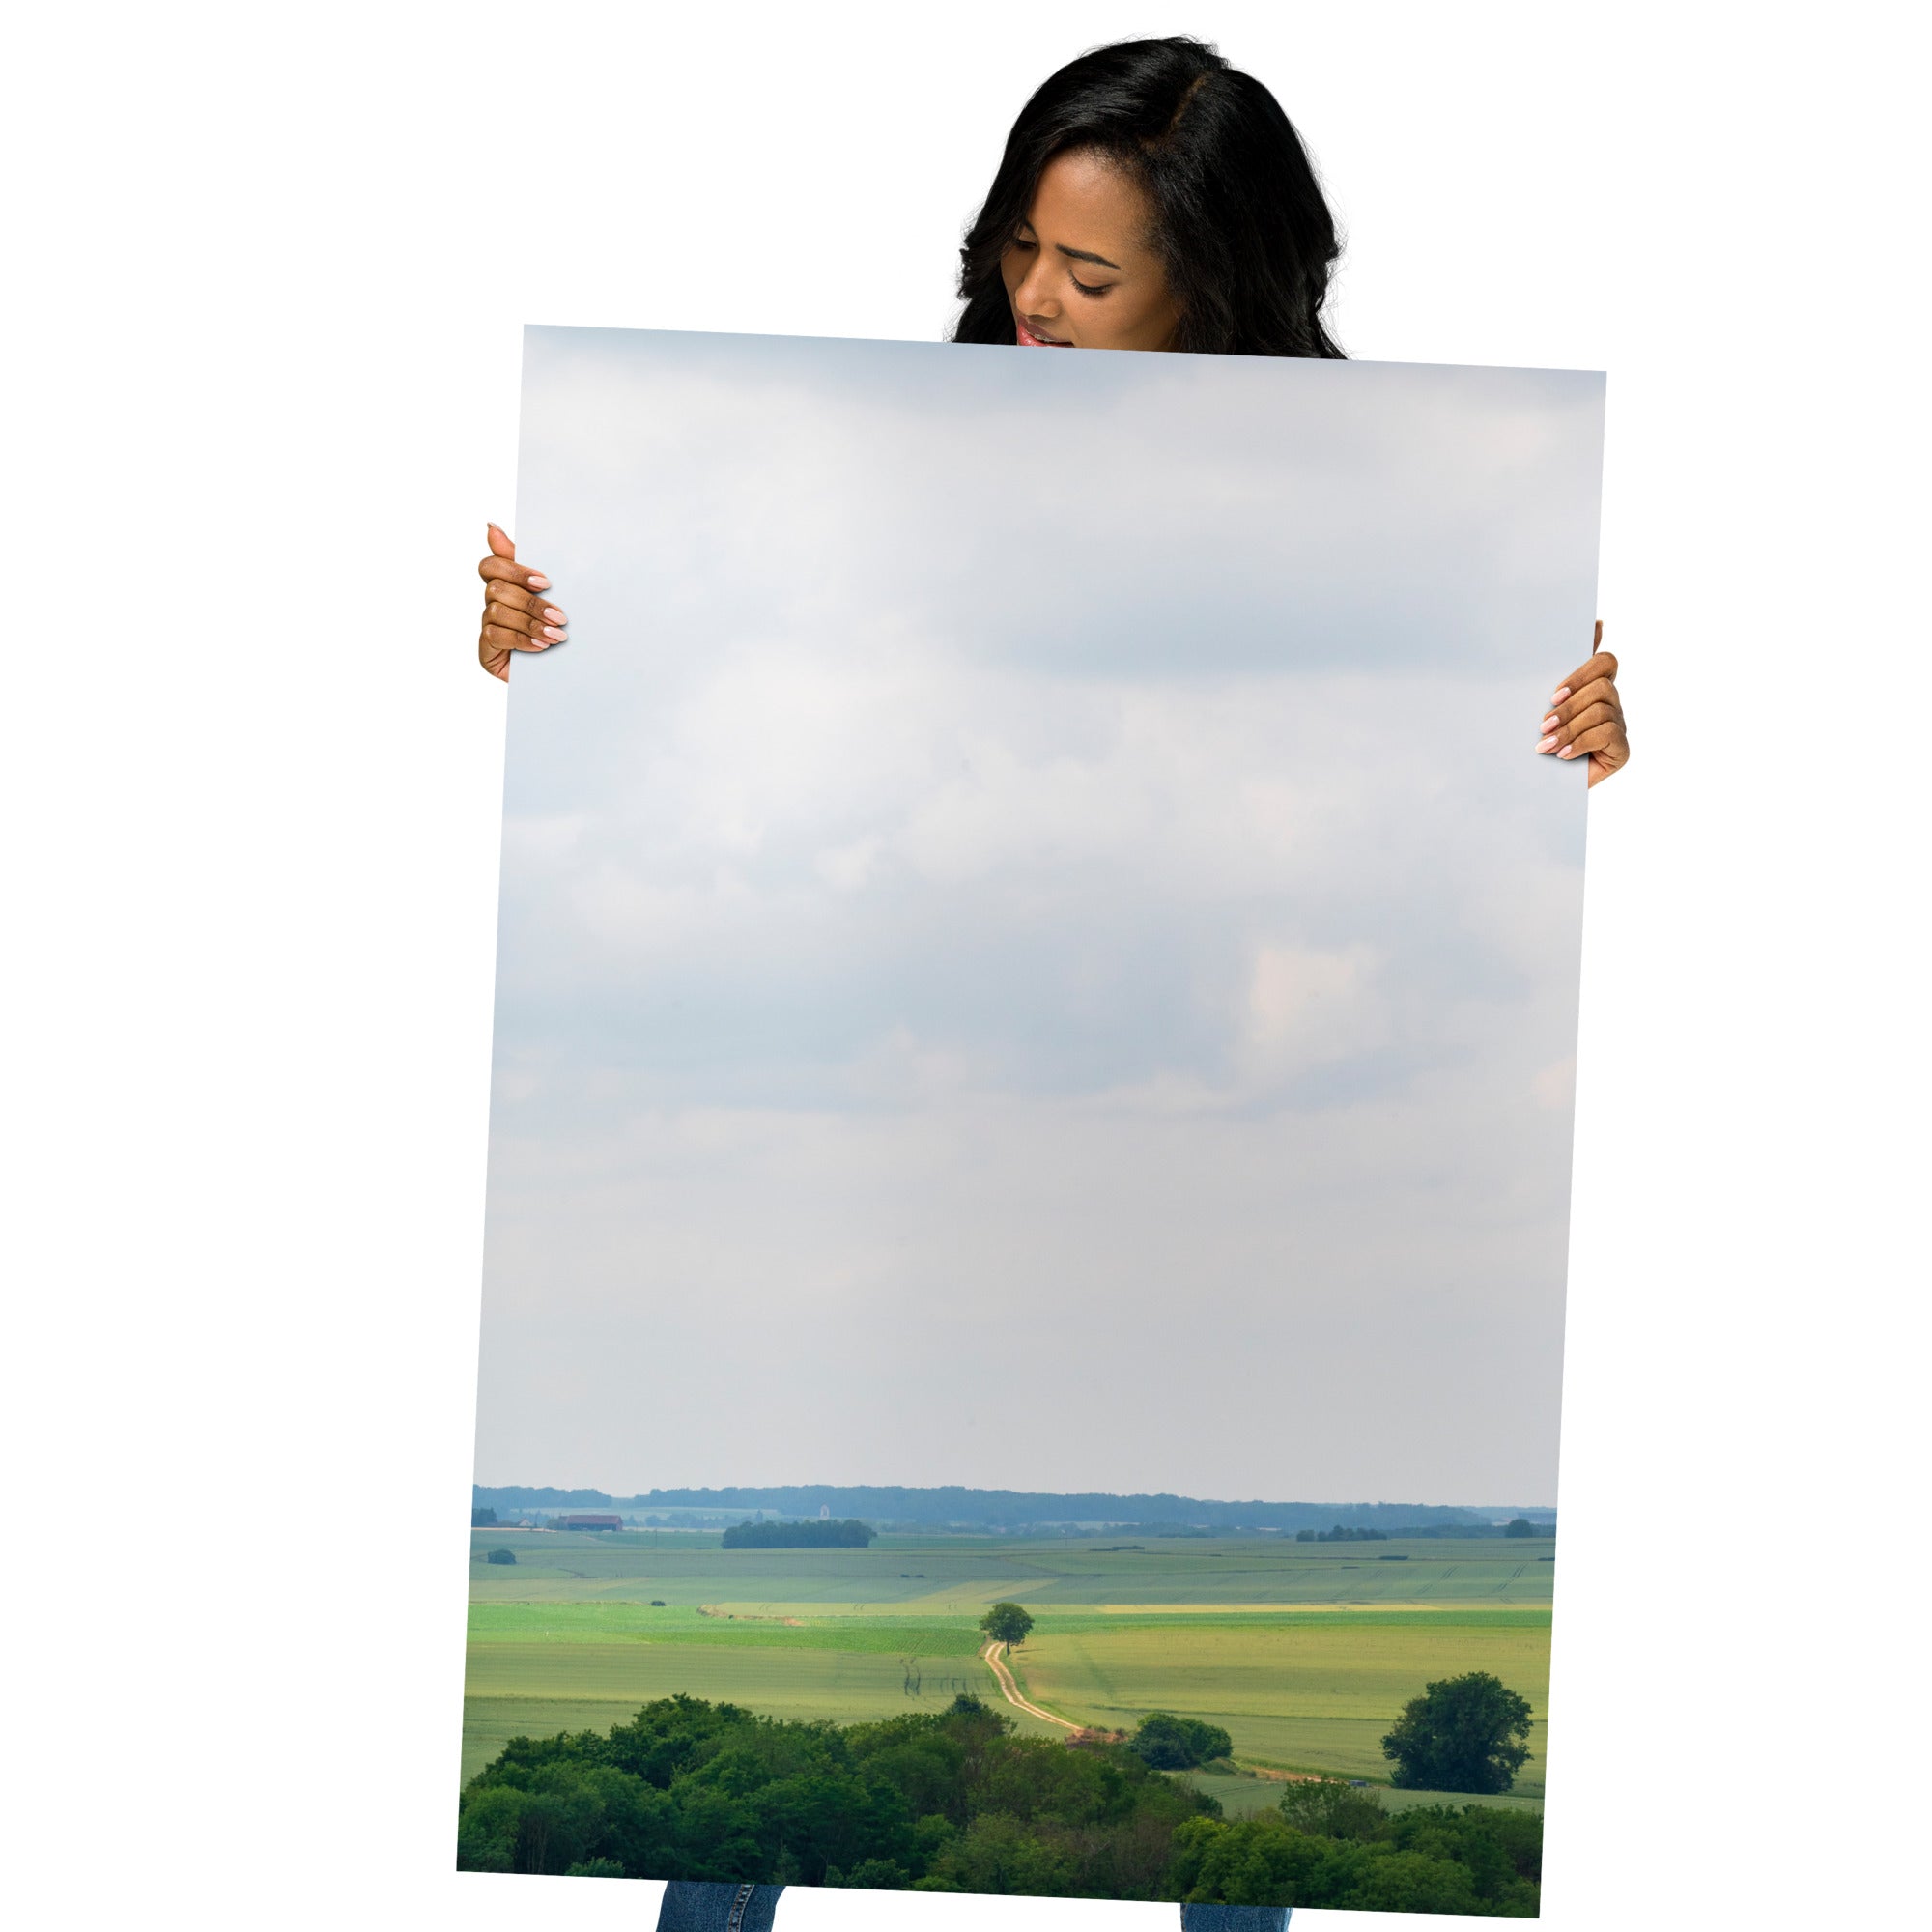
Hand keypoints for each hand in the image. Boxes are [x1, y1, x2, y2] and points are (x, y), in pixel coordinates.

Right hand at [477, 523, 566, 680]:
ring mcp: (488, 626)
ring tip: (557, 636)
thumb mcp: (552, 595)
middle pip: (496, 588)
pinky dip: (522, 639)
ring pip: (497, 611)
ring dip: (530, 623)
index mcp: (506, 585)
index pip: (491, 565)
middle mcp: (492, 603)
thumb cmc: (557, 628)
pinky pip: (496, 636)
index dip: (514, 570)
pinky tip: (541, 647)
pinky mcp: (486, 650)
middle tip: (561, 616)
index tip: (545, 582)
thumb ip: (527, 564)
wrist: (566, 672)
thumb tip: (491, 527)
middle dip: (531, 603)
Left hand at [1536, 622, 1627, 786]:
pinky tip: (1562, 755)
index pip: (1604, 661)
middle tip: (1543, 725)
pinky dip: (1581, 743)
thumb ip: (1556, 670)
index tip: (1554, 694)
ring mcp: (1619, 726)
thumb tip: (1592, 624)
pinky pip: (1608, 734)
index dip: (1582, 672)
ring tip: (1545, 745)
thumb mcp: (1540, 704)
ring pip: (1601, 710)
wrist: (1534, 786)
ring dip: (1569, 728)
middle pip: (1602, 686)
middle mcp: (1611, 703)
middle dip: (1569, 706)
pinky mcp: (1622, 750)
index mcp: (1594, 687)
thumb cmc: (1536, 739)